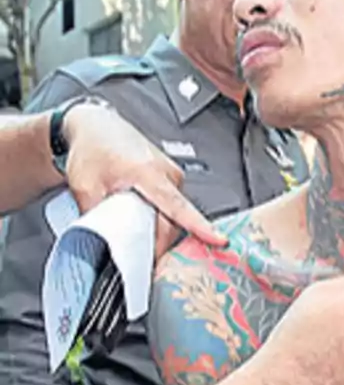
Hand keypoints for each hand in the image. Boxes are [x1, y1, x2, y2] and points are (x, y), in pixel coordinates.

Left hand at [62, 103, 225, 259]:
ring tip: (133, 230)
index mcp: (148, 172)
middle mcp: (168, 173)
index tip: (218, 239)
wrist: (97, 126)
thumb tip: (98, 241)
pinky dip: (160, 218)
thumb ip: (94, 215)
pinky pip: (172, 206)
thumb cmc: (93, 149)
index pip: (178, 206)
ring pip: (173, 215)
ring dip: (157, 229)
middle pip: (174, 221)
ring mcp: (173, 175)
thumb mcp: (84, 185)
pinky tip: (142, 219)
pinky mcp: (172, 178)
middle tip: (138, 258)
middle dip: (158, 242)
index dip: (199, 226)